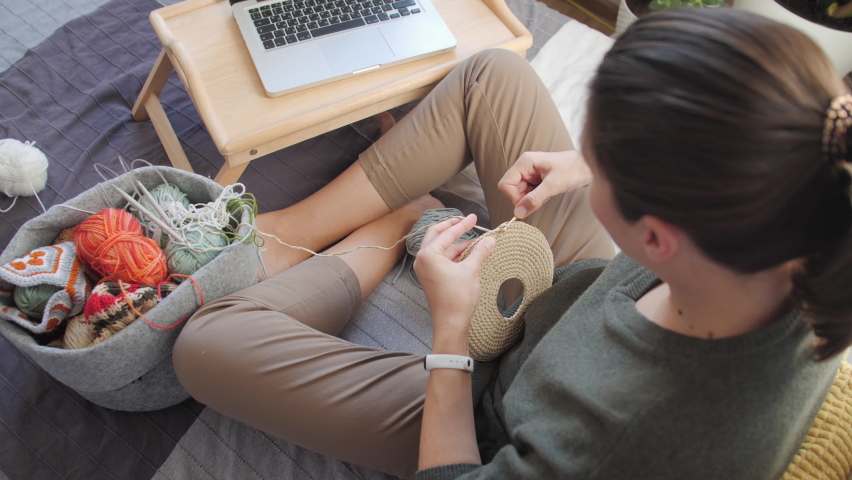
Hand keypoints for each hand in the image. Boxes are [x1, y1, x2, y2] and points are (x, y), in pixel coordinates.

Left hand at [413, 214, 495, 352]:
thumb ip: (480, 251)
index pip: (447, 233)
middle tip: (466, 221)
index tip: (474, 218)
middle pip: (437, 235)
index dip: (463, 225)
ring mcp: (425, 269)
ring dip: (456, 243)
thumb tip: (490, 239)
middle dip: (452, 228)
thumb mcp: (471, 270)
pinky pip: (442, 259)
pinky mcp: (431, 277)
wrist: (451, 323)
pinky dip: (454, 254)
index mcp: (428, 255)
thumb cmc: (458, 298)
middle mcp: (423, 259)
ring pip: (440, 248)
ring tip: (475, 240)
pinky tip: (468, 253)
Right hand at [498, 150, 591, 218]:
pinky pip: (529, 193)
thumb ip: (535, 199)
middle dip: (525, 198)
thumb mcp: (554, 185)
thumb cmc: (574, 169)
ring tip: (548, 192)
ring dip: (533, 198)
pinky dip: (538, 197)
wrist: (590, 167)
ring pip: (521, 193)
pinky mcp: (537, 179)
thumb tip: (518, 213)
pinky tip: (549, 192)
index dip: (514, 197)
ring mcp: (531, 173)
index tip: (529, 202)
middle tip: (543, 197)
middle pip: (512, 189)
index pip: (506, 184)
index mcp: (525, 162)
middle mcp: (525, 166)